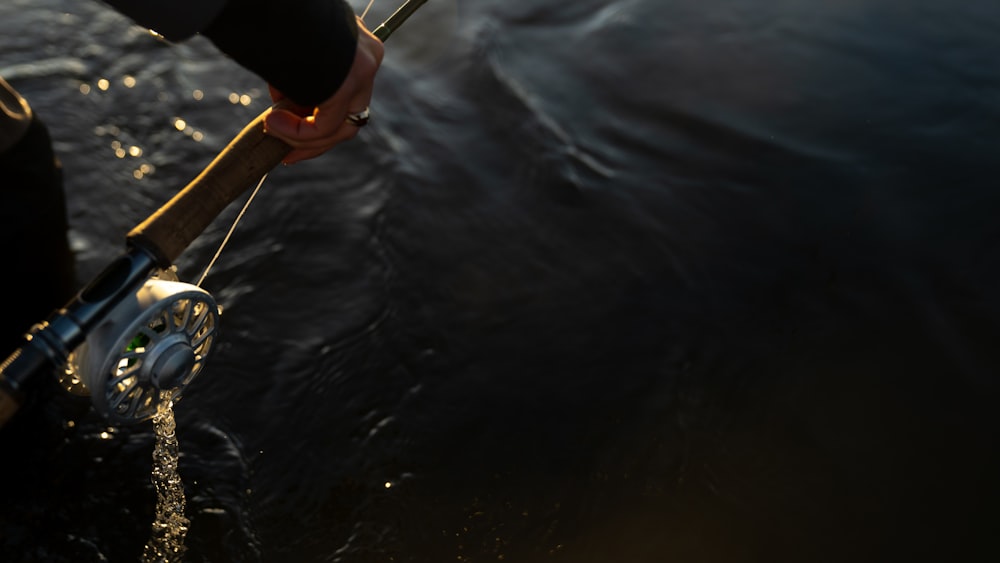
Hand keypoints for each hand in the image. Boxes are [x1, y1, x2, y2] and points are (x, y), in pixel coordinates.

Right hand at [263, 17, 384, 163]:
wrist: (279, 1)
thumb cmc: (279, 19)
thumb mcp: (296, 51)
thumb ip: (301, 79)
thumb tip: (283, 107)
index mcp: (358, 49)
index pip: (348, 96)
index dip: (319, 120)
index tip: (291, 130)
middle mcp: (368, 60)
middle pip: (349, 118)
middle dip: (314, 140)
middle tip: (285, 153)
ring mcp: (363, 72)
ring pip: (340, 127)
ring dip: (302, 137)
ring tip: (270, 129)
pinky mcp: (350, 83)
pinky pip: (325, 126)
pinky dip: (297, 132)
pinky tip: (271, 122)